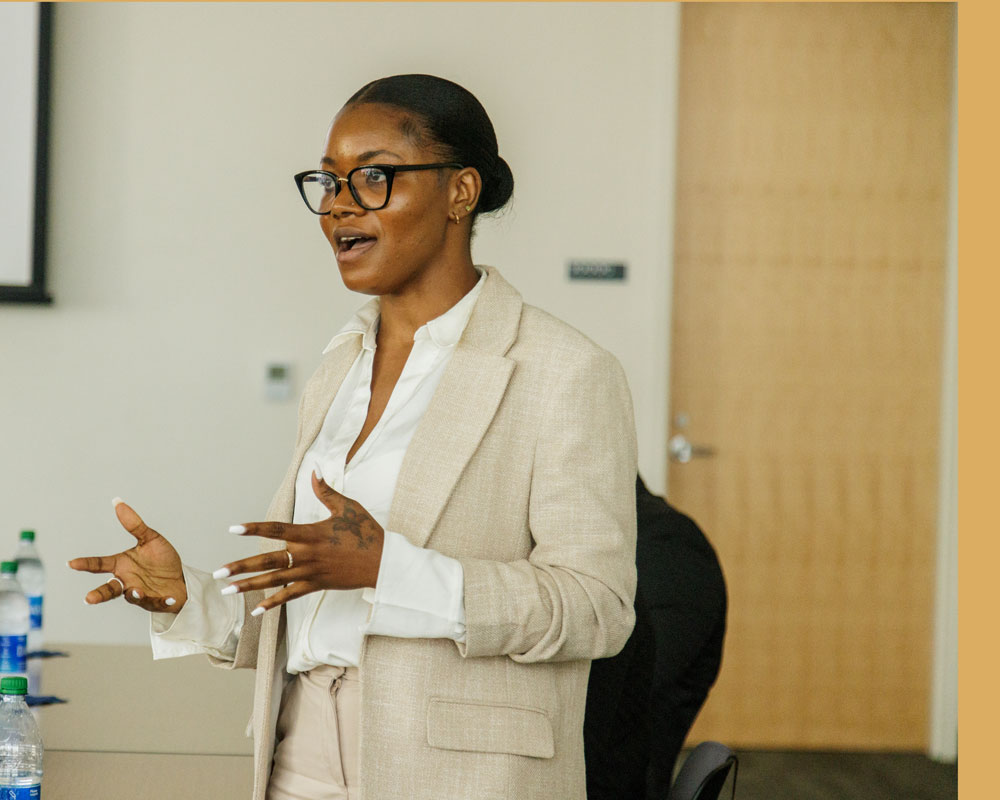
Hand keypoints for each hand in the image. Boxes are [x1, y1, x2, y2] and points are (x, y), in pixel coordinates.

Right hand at [69, 499, 187, 612]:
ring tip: (136, 591)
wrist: (182, 578)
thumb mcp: (150, 539)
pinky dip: (161, 601)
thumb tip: (117, 502)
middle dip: (99, 594)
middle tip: (89, 598)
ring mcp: (139, 593)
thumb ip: (134, 524)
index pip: (100, 564)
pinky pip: (156, 602)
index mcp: (122, 565)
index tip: (71, 563)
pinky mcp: (155, 602)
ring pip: (131, 597)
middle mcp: (127, 581)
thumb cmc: (162, 560)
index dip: (85, 563)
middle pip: (109, 589)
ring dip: (133, 594)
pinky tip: (169, 599)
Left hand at [217, 470, 383, 616]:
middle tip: (218, 573)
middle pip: (268, 561)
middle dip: (241, 567)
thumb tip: (315, 471)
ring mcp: (310, 573)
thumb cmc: (367, 532)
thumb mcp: (348, 507)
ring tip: (227, 590)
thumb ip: (326, 491)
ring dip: (249, 586)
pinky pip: (290, 596)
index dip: (254, 529)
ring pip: (274, 581)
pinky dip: (272, 604)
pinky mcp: (316, 585)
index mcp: (311, 533)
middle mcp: (307, 555)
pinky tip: (255, 611)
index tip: (234, 529)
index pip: (276, 530)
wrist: (384, 562)